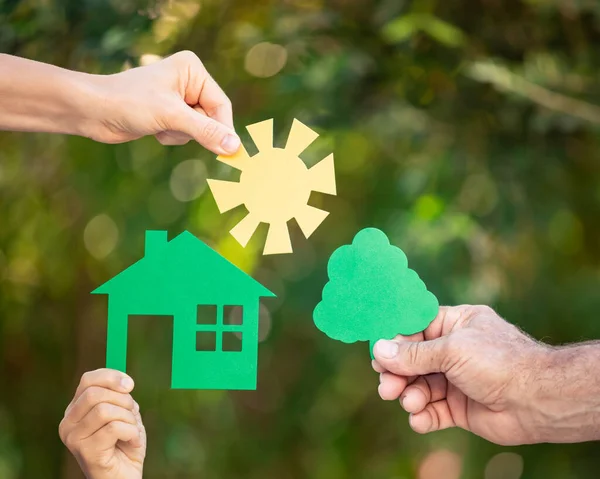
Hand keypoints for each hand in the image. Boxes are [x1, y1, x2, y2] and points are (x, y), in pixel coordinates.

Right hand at [59, 369, 145, 478]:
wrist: (125, 476)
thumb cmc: (124, 444)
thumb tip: (125, 382)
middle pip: (95, 393)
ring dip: (128, 419)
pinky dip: (131, 433)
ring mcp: (73, 439)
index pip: (87, 380)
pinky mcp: (85, 452)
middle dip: (123, 400)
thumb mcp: (123, 412)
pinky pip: (114, 428)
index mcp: (74, 410)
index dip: (112, 377)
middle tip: (132, 415)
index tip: (131, 385)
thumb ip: (119, 395)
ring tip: (132, 432)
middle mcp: (68, 423)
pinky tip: (132, 443)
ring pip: (105, 410)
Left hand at [85, 50, 239, 153]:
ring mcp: (178, 98)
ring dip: (180, 135)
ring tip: (159, 126)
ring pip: (198, 129)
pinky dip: (172, 136)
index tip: (228, 152)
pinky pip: (184, 133)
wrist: (93, 110)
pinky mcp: (168, 113)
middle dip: (193, 130)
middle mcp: (188, 81)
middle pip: (211, 118)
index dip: (223, 129)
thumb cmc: (129, 103)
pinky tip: (153, 130)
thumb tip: (234, 146)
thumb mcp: (172, 117)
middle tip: (173, 129)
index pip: (221, 105)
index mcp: (192, 70)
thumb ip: (205, 131)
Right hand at [372, 305, 550, 444]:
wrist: (537, 400)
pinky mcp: (459, 407)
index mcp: (455, 324)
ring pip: (419, 386)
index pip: (415, 328)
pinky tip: (419, 419)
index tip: (377, 354)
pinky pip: (433, 411)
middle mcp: (454, 351)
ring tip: (408, 402)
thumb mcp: (452, 350)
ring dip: (410, 395)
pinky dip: (423, 416)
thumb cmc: (498, 362)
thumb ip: (413, 354)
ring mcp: (456, 380)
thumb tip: (379, 349)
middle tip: (386, 386)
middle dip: (398, 373)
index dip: (395, 341)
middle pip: (412, 360)